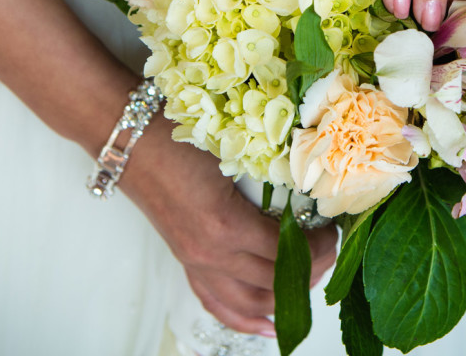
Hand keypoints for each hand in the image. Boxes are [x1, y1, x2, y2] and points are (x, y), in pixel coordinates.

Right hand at [122, 116, 338, 335]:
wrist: (133, 141)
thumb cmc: (181, 139)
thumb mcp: (235, 160)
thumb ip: (269, 184)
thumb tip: (308, 201)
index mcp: (226, 225)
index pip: (286, 251)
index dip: (317, 246)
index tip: (332, 232)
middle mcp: (210, 253)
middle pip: (273, 281)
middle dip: (311, 271)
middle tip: (330, 253)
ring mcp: (195, 262)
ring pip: (249, 301)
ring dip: (285, 297)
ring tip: (310, 281)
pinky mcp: (186, 262)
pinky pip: (217, 302)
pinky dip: (245, 318)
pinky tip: (268, 326)